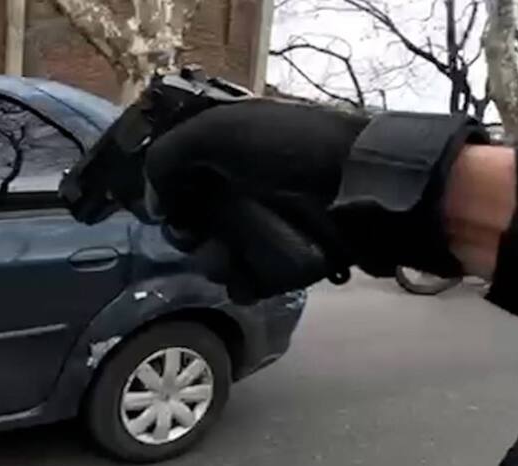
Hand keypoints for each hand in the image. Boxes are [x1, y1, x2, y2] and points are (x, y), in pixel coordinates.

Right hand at [144, 100, 368, 301]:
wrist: (362, 189)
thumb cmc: (292, 149)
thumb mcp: (218, 131)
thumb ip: (168, 158)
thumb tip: (154, 202)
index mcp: (231, 149)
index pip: (181, 176)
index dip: (168, 194)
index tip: (170, 207)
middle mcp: (245, 186)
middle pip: (193, 221)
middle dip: (189, 233)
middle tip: (199, 236)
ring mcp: (268, 225)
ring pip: (217, 255)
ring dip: (215, 260)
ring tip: (228, 257)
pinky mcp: (287, 260)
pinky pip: (249, 280)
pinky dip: (245, 282)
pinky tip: (250, 277)